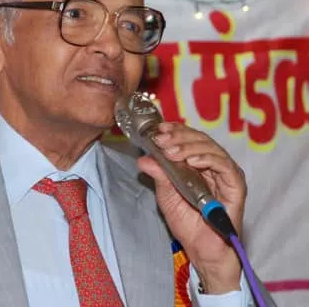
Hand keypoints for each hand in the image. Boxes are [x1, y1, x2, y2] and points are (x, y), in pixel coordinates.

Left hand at [137, 122, 246, 294]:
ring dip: (188, 147)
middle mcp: (215, 165)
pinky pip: (224, 166)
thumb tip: (143, 158)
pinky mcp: (236, 186)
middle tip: (161, 139)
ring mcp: (227, 174)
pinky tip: (191, 161)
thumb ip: (159, 175)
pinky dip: (207, 159)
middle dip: (179, 137)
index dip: (176, 130)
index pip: (190, 138)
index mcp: (200, 164)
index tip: (159, 129)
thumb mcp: (166, 195)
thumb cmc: (187, 223)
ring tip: (170, 151)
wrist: (202, 249)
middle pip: (200, 140)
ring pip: (211, 148)